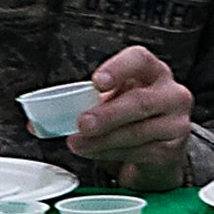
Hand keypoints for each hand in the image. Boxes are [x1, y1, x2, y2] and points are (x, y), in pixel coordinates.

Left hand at [70, 46, 193, 190]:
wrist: (158, 152)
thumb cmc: (130, 119)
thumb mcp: (110, 104)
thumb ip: (81, 107)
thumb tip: (36, 121)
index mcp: (152, 71)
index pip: (139, 59)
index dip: (118, 69)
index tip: (96, 83)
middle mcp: (171, 93)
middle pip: (140, 101)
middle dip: (107, 114)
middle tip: (81, 124)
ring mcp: (176, 122)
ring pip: (137, 131)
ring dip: (102, 140)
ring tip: (77, 144)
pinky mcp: (173, 150)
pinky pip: (140, 152)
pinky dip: (112, 154)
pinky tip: (96, 153)